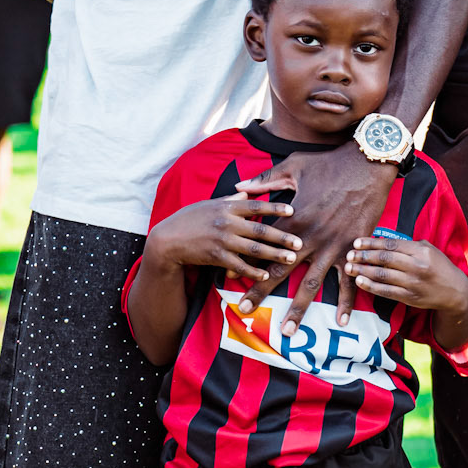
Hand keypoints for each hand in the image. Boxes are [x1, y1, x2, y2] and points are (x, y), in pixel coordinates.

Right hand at [147, 196, 299, 278]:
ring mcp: (222, 241)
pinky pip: (239, 266)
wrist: (167, 240)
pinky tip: (265, 275)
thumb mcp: (209, 204)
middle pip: (260, 230)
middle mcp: (226, 223)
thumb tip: (247, 193)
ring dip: (274, 255)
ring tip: (290, 259)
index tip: (293, 211)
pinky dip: (253, 271)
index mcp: (226, 207)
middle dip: (282, 237)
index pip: (256, 205)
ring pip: (253, 249)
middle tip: (300, 242)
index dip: (275, 208)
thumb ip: (231, 200)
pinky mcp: (216, 257)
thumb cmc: (189, 219)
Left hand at [235, 142, 393, 328]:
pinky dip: (345, 302)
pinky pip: (348, 281)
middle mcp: (309, 238)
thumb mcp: (293, 166)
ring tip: (288, 331)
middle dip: (260, 293)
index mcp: (292, 219)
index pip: (261, 247)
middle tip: (245, 312)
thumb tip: (239, 186)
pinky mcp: (353, 249)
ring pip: (311, 285)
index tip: (228, 279)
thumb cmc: (330, 163)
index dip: (244, 263)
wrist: (367, 164)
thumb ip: (264, 179)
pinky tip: (341, 321)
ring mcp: (332, 247)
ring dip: (298, 309)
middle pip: (279, 272)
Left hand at [346, 235, 467, 314]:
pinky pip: (386, 291)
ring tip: (348, 268)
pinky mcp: (409, 298)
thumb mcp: (428, 249)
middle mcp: (417, 266)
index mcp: (421, 251)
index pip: (391, 244)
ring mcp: (413, 283)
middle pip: (384, 259)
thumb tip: (382, 240)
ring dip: (362, 271)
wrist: (454, 292)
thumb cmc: (438, 266)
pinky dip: (371, 286)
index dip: (372, 243)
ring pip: (382, 275)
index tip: (357, 242)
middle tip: (348, 254)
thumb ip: (408, 245)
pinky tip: (359, 282)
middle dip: (363, 256)